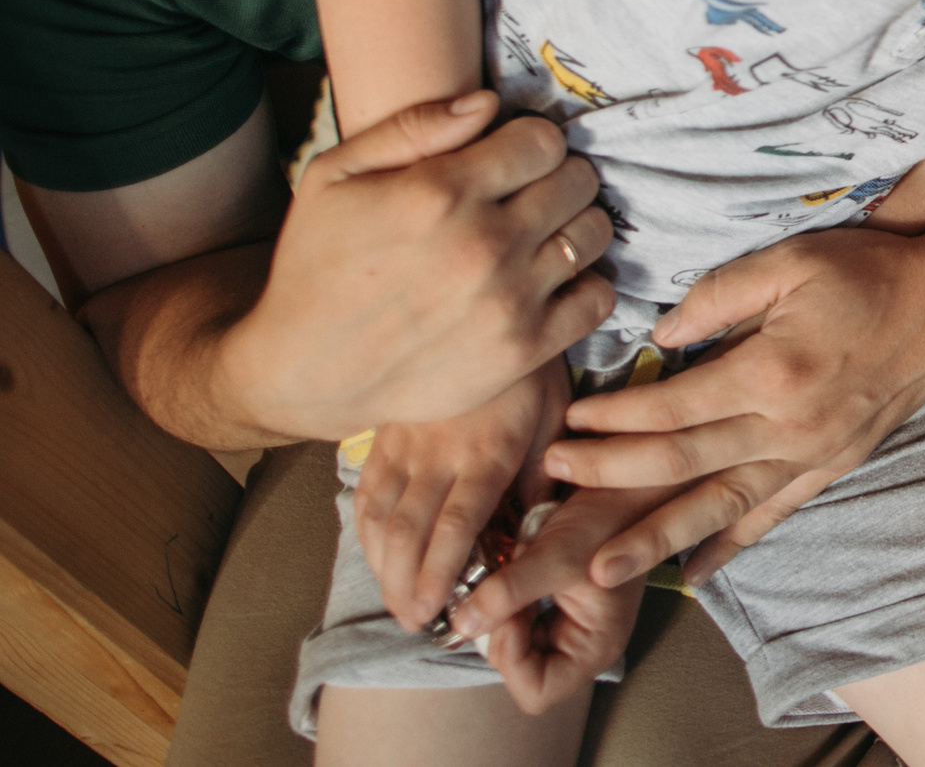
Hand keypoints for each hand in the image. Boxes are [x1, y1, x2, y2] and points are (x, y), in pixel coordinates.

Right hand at [223, 92, 615, 440]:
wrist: (303, 373)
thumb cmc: (316, 266)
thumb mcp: (334, 175)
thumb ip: (412, 127)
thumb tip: (488, 103)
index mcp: (440, 193)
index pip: (544, 140)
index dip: (530, 142)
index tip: (512, 158)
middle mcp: (484, 244)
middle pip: (577, 181)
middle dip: (557, 178)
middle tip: (527, 194)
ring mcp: (510, 299)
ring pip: (595, 233)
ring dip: (576, 226)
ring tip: (540, 234)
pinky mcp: (524, 349)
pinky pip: (599, 298)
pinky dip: (586, 284)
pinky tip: (551, 281)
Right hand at [354, 363, 569, 630]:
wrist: (485, 309)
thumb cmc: (530, 371)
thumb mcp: (552, 416)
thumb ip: (539, 474)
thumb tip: (532, 530)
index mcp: (486, 452)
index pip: (455, 524)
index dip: (440, 572)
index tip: (436, 610)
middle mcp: (438, 451)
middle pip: (411, 530)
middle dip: (406, 582)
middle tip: (412, 621)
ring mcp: (406, 441)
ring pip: (381, 513)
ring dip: (383, 563)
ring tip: (393, 599)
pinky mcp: (386, 431)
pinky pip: (367, 486)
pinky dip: (366, 527)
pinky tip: (375, 552)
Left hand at [448, 484, 667, 712]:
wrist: (627, 479)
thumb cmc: (610, 516)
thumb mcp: (556, 554)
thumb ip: (508, 593)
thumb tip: (461, 625)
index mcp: (595, 648)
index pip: (535, 691)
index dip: (512, 658)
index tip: (509, 610)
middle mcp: (582, 644)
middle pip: (518, 669)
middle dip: (501, 629)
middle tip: (503, 583)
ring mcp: (567, 625)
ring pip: (510, 642)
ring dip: (499, 608)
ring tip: (513, 568)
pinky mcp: (554, 603)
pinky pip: (512, 616)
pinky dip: (502, 595)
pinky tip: (513, 564)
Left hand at [541, 221, 924, 586]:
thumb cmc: (866, 270)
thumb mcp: (788, 261)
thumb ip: (717, 296)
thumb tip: (660, 337)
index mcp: (771, 371)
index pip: (673, 406)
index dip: (615, 416)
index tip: (569, 419)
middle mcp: (788, 427)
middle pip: (681, 462)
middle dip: (610, 474)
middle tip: (554, 480)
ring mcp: (811, 455)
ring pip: (719, 507)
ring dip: (655, 539)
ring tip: (600, 571)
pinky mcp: (830, 467)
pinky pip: (772, 516)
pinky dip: (732, 547)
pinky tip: (695, 573)